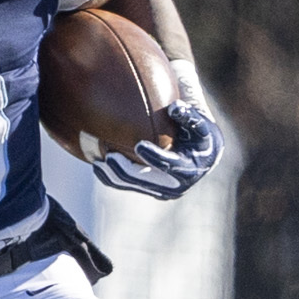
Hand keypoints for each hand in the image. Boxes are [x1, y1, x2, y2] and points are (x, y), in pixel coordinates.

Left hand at [96, 98, 221, 199]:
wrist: (201, 156)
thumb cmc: (199, 134)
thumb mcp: (200, 125)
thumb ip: (189, 117)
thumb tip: (175, 107)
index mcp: (190, 169)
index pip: (170, 165)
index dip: (154, 157)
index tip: (139, 145)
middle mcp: (176, 185)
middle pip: (146, 180)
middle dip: (126, 171)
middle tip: (109, 157)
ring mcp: (161, 190)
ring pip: (134, 185)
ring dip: (114, 176)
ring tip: (98, 162)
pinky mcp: (150, 190)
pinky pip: (128, 185)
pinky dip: (112, 177)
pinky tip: (97, 164)